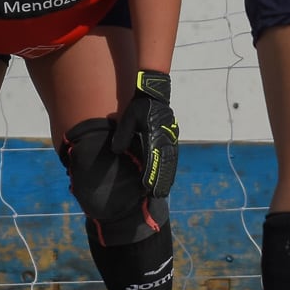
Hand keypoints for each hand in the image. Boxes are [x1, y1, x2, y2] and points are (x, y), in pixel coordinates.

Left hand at [112, 70, 178, 197]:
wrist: (155, 94)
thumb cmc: (140, 107)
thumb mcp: (129, 117)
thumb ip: (123, 134)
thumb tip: (116, 151)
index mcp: (154, 134)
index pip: (152, 157)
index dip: (149, 173)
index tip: (145, 186)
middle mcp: (165, 138)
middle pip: (164, 163)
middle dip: (160, 180)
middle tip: (157, 195)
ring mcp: (170, 139)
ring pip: (170, 162)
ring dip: (167, 178)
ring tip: (164, 192)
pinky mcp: (172, 139)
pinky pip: (173, 158)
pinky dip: (171, 170)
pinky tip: (169, 179)